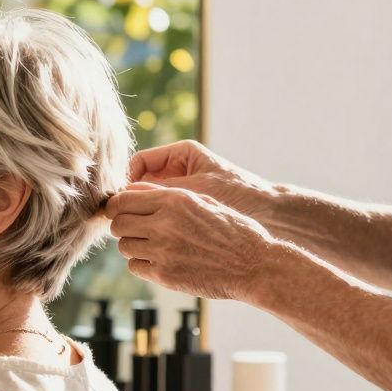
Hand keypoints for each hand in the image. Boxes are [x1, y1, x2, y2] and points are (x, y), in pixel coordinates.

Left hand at [106, 182, 281, 301]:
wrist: (255, 264)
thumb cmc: (232, 230)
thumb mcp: (203, 201)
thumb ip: (167, 195)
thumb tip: (132, 192)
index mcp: (174, 200)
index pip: (122, 200)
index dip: (117, 206)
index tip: (120, 212)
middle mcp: (165, 223)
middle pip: (118, 224)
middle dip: (123, 227)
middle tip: (137, 231)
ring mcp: (163, 250)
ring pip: (124, 246)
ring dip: (134, 246)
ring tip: (153, 246)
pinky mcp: (165, 274)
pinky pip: (135, 267)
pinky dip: (142, 264)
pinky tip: (161, 261)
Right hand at [130, 140, 276, 221]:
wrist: (273, 214)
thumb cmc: (239, 196)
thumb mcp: (195, 191)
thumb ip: (159, 191)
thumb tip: (123, 196)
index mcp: (181, 154)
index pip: (139, 163)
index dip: (125, 182)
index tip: (118, 203)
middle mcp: (179, 169)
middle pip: (140, 182)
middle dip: (130, 200)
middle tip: (120, 219)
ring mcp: (183, 189)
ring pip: (148, 201)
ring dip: (141, 214)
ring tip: (135, 230)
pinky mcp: (188, 208)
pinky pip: (161, 214)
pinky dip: (154, 223)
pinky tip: (151, 236)